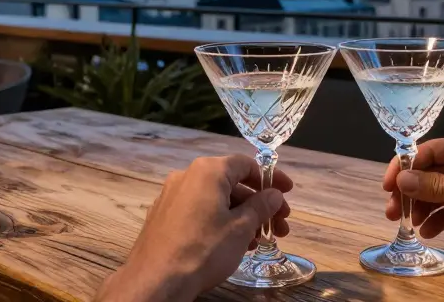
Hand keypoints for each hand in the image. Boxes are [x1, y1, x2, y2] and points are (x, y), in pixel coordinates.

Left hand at [98, 155, 292, 300]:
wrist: (156, 280)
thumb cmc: (204, 249)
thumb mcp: (241, 228)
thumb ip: (261, 206)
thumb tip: (274, 194)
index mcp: (208, 171)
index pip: (246, 164)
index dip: (271, 178)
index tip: (287, 193)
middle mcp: (187, 176)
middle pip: (232, 183)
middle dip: (259, 204)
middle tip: (279, 225)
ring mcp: (172, 196)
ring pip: (216, 200)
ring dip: (241, 216)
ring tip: (258, 241)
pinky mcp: (164, 216)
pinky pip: (199, 211)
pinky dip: (220, 222)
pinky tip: (233, 244)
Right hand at [383, 132, 443, 257]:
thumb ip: (437, 186)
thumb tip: (402, 178)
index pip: (429, 151)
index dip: (406, 166)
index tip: (388, 185)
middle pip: (431, 174)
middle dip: (411, 190)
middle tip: (392, 210)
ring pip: (439, 195)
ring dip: (422, 207)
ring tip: (407, 224)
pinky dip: (438, 220)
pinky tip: (427, 232)